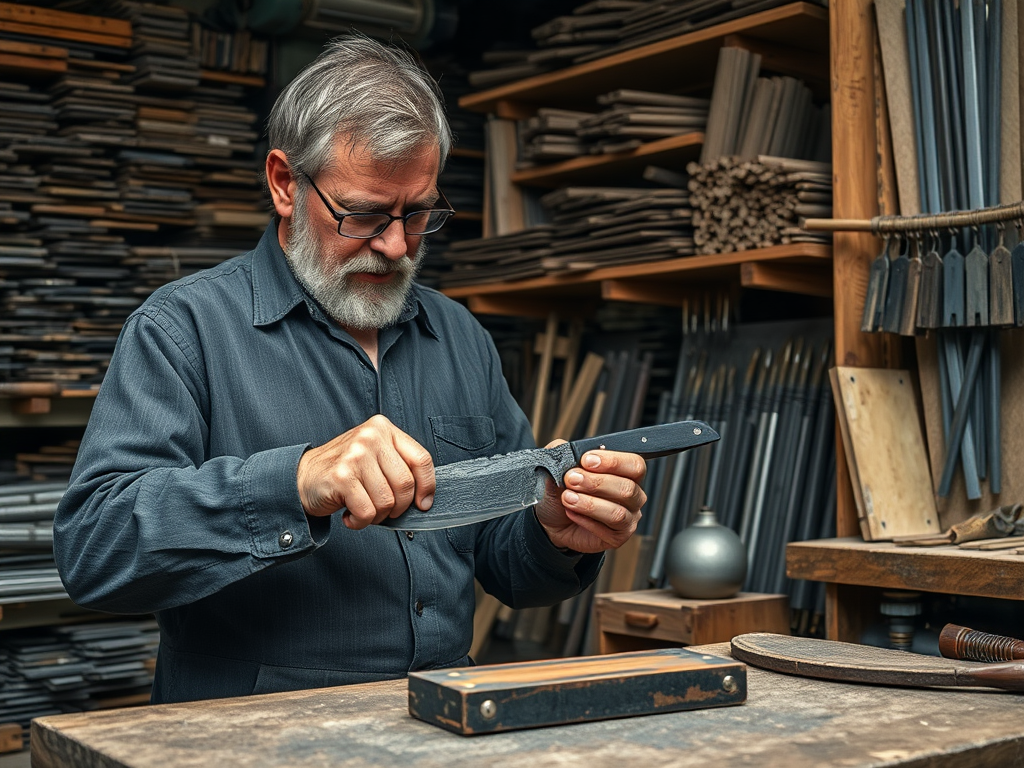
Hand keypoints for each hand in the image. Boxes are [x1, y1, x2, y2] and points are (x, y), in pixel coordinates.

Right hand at [296, 415, 434, 529]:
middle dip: (398, 507)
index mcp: (383, 429)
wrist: (302, 477)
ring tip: (362, 508)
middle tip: (383, 510)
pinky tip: (349, 514)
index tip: (422, 504)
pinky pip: (367, 512)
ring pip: (387, 501)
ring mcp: (355, 455)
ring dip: (377, 516)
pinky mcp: (341, 476)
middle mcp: (370, 437)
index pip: (421, 459)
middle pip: (406, 484)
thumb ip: (399, 467)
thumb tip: (425, 498)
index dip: (427, 487)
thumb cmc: (344, 471)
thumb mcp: (375, 457)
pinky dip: (360, 522)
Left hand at [533, 440, 646, 553]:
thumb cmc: (561, 492)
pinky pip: (608, 530)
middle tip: (571, 479)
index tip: (586, 460)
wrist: (551, 519)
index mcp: (625, 472)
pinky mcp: (618, 537)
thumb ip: (561, 454)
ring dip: (590, 504)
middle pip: (627, 488)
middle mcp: (632, 495)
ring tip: (568, 498)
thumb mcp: (557, 468)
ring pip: (617, 512)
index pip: (634, 464)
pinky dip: (586, 520)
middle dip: (596, 483)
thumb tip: (562, 449)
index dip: (613, 461)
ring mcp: (628, 518)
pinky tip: (571, 513)